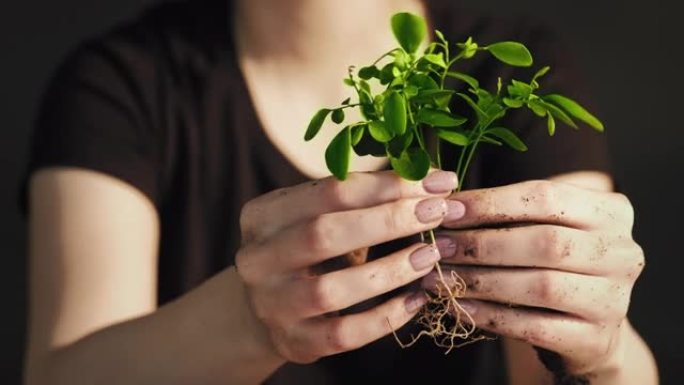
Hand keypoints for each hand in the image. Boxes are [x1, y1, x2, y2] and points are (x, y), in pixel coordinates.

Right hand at [236, 170, 461, 362]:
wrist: (265, 311)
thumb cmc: (306, 253)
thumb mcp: (320, 218)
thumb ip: (362, 199)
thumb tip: (433, 179)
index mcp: (263, 215)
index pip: (331, 190)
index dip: (389, 185)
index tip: (438, 181)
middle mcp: (257, 259)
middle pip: (324, 233)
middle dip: (390, 220)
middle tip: (437, 213)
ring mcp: (272, 305)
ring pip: (331, 289)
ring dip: (391, 270)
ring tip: (431, 254)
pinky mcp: (293, 341)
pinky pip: (344, 334)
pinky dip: (385, 317)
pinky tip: (415, 300)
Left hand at [423, 179, 644, 374]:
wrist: (587, 331)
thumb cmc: (554, 267)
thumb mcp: (542, 229)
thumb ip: (506, 212)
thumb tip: (443, 203)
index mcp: (611, 212)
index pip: (546, 195)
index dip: (491, 202)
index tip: (448, 209)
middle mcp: (622, 253)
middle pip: (545, 241)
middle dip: (482, 244)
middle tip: (440, 247)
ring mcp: (614, 299)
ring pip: (540, 285)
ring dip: (481, 280)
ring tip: (440, 278)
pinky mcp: (596, 339)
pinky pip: (534, 326)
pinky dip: (490, 315)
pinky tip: (459, 306)